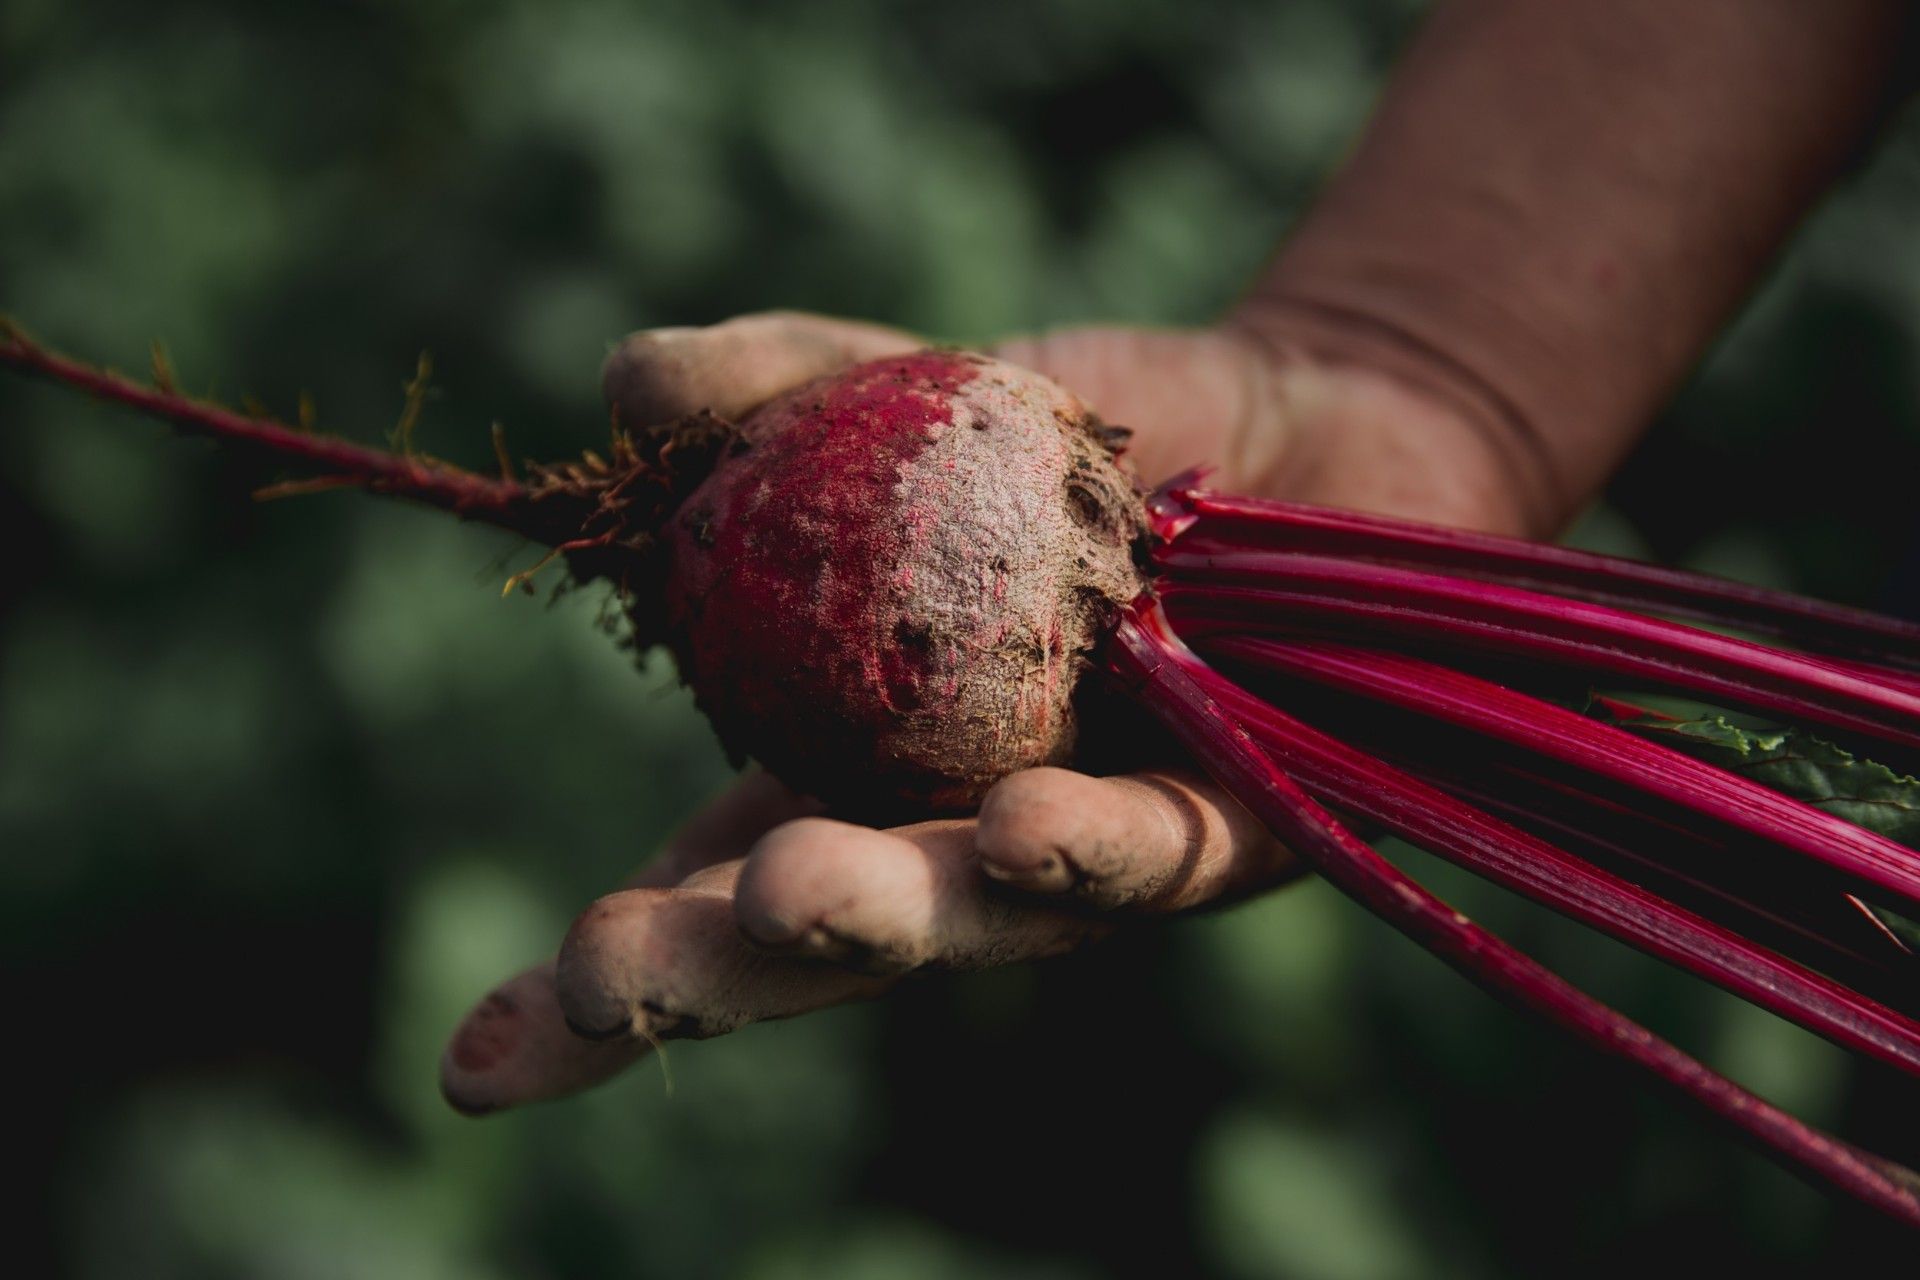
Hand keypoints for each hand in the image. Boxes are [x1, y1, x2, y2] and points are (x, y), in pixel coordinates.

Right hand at [440, 311, 1518, 1113]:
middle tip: (616, 977)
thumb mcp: (918, 389)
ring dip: (890, 911)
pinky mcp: (1241, 837)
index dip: (600, 983)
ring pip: (981, 918)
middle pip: (823, 940)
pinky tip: (1024, 829)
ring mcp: (1094, 853)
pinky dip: (1089, 846)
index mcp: (854, 768)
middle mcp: (958, 839)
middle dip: (713, 970)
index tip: (472, 1063)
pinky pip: (1159, 856)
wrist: (1314, 426)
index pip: (705, 889)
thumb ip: (783, 383)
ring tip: (803, 894)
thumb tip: (628, 380)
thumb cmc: (1095, 440)